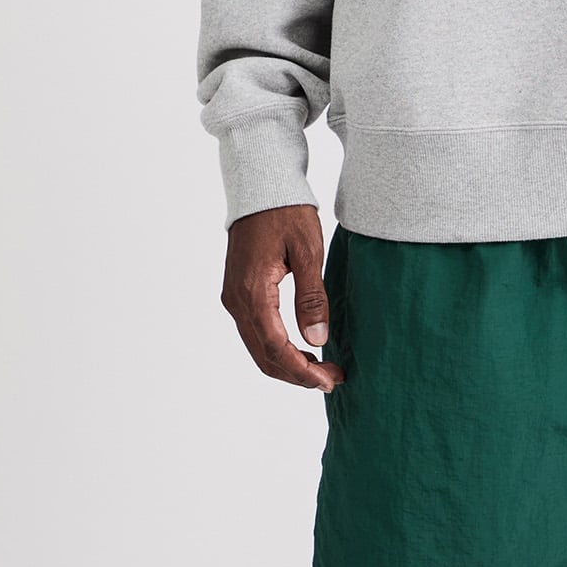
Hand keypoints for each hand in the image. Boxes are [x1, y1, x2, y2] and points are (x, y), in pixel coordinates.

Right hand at [221, 205, 344, 391]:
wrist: (261, 187)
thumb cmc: (287, 212)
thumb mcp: (308, 251)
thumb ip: (312, 297)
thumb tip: (317, 339)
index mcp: (254, 291)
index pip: (275, 347)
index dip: (302, 371)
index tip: (329, 379)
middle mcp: (237, 300)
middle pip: (263, 355)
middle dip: (297, 374)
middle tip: (332, 379)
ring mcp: (234, 297)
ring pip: (257, 347)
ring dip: (287, 363)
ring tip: (322, 369)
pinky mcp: (238, 293)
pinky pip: (255, 332)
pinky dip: (277, 348)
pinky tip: (302, 348)